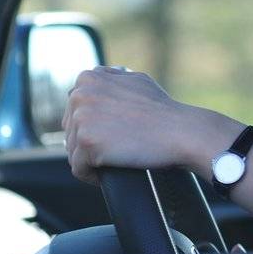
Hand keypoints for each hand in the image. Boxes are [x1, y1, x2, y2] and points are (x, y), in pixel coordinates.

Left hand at [62, 66, 239, 184]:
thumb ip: (110, 80)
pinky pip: (78, 168)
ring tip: (116, 159)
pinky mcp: (87, 142)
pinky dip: (92, 175)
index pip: (75, 111)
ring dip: (91, 160)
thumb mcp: (135, 81)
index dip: (94, 126)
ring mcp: (82, 118)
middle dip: (90, 143)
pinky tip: (108, 172)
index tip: (112, 134)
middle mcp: (80, 94)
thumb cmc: (164, 111)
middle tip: (118, 147)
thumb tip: (100, 78)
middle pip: (71, 131)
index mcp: (88, 79)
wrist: (182, 131)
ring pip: (73, 151)